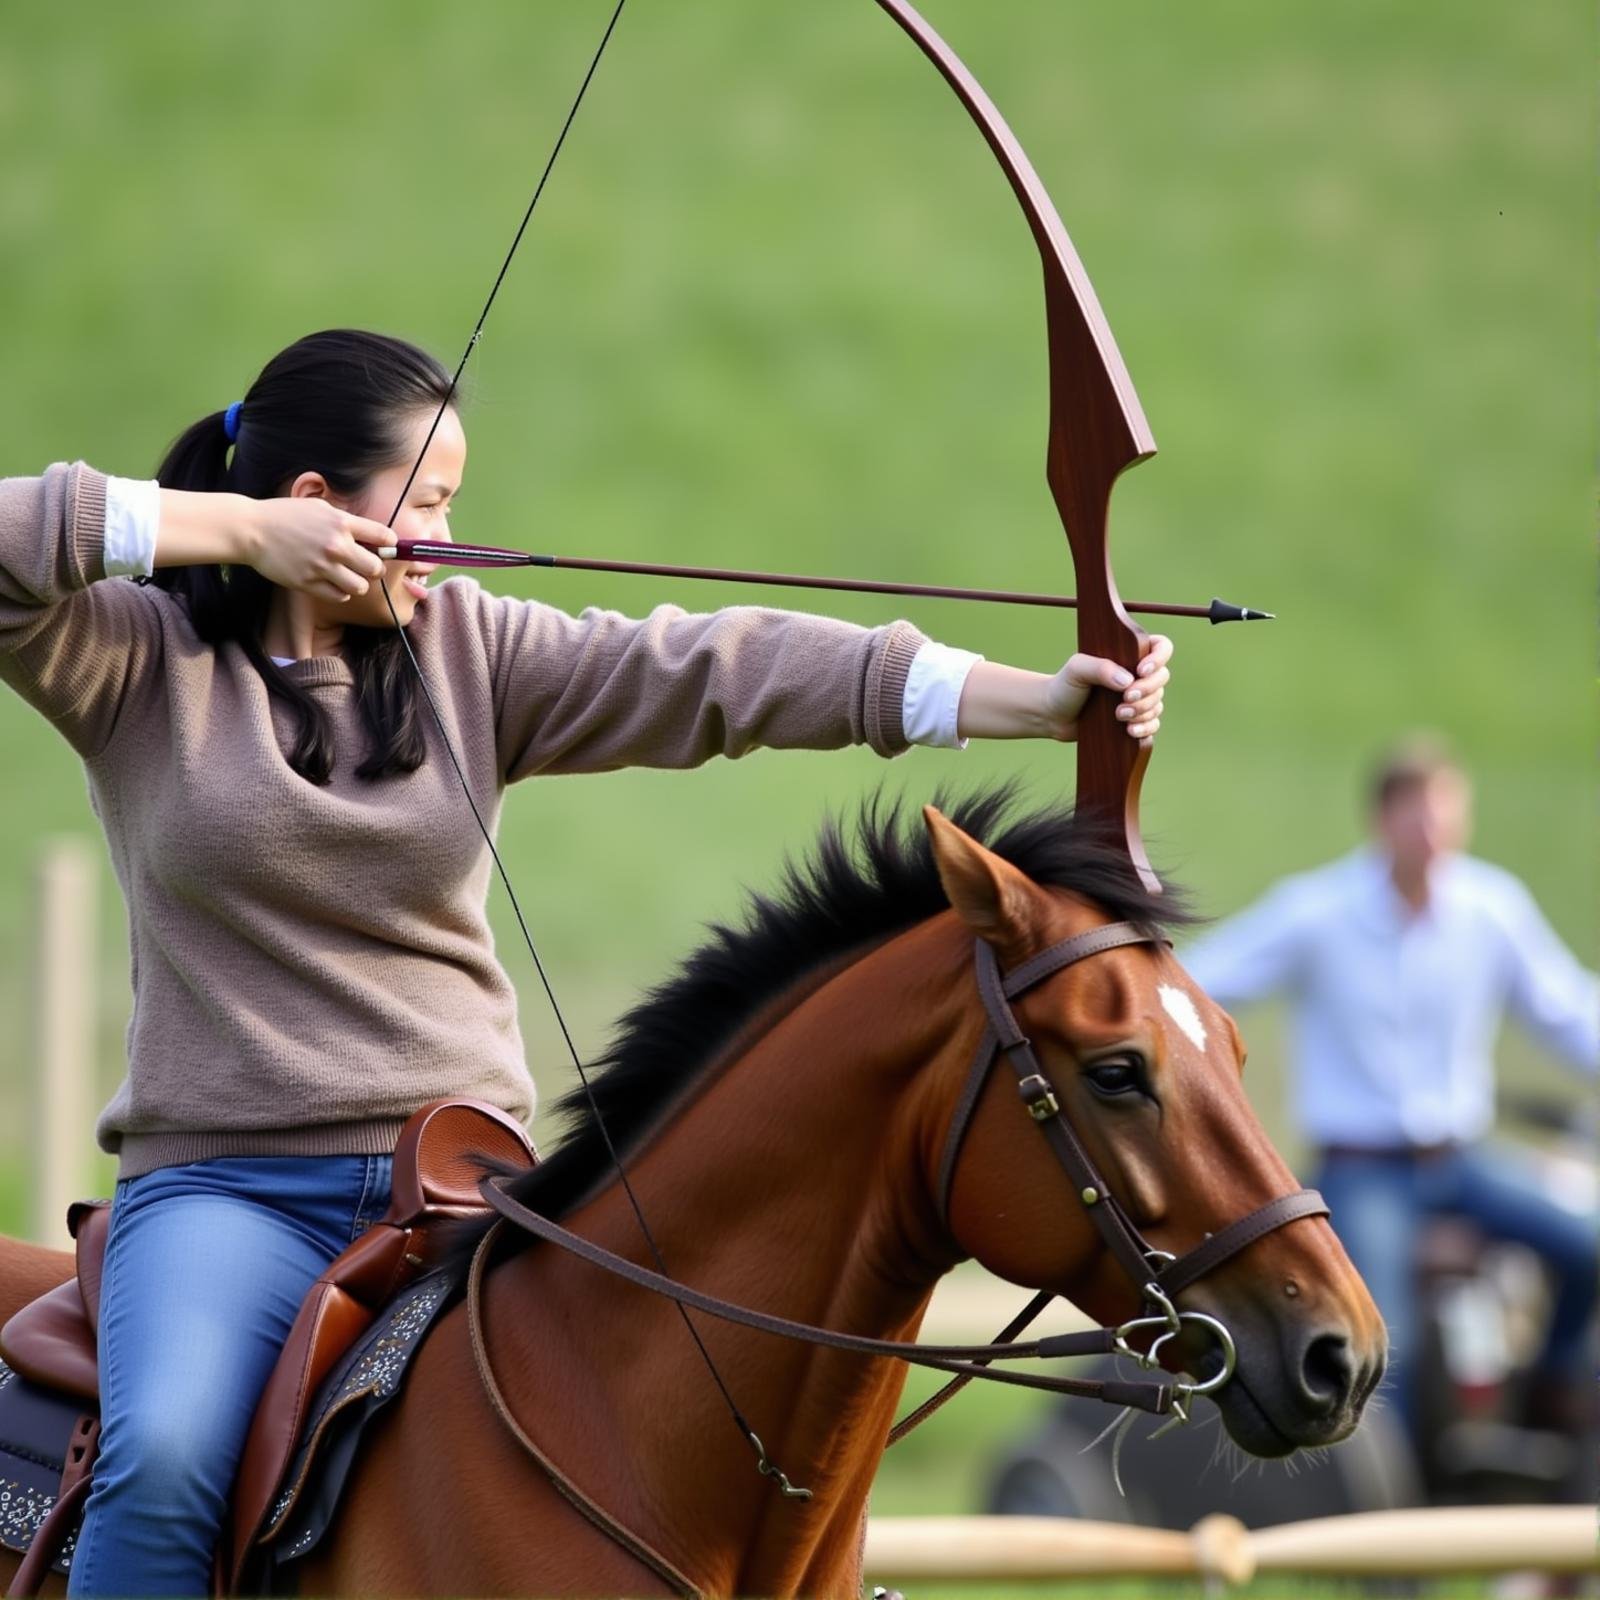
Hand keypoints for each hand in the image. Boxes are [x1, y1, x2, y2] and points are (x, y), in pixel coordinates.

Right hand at [241, 498, 389, 604]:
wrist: (251, 530)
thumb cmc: (285, 516)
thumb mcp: (318, 507)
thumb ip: (345, 520)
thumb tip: (371, 534)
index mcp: (341, 523)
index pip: (384, 536)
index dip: (389, 544)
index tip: (385, 547)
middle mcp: (335, 546)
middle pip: (376, 568)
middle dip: (374, 568)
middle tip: (365, 566)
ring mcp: (322, 567)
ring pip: (360, 587)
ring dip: (357, 583)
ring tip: (347, 576)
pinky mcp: (308, 583)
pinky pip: (339, 596)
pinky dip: (339, 592)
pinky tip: (331, 582)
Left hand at [1043, 633, 1171, 741]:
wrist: (1052, 715)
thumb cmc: (1063, 686)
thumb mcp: (1077, 669)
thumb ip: (1100, 668)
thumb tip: (1127, 682)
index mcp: (1128, 654)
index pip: (1160, 647)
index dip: (1159, 658)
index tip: (1141, 670)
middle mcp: (1136, 674)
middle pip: (1162, 678)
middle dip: (1147, 690)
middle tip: (1125, 698)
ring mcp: (1137, 697)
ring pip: (1157, 702)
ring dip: (1142, 710)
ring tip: (1119, 716)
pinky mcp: (1134, 719)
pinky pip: (1152, 723)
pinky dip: (1145, 727)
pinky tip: (1130, 731)